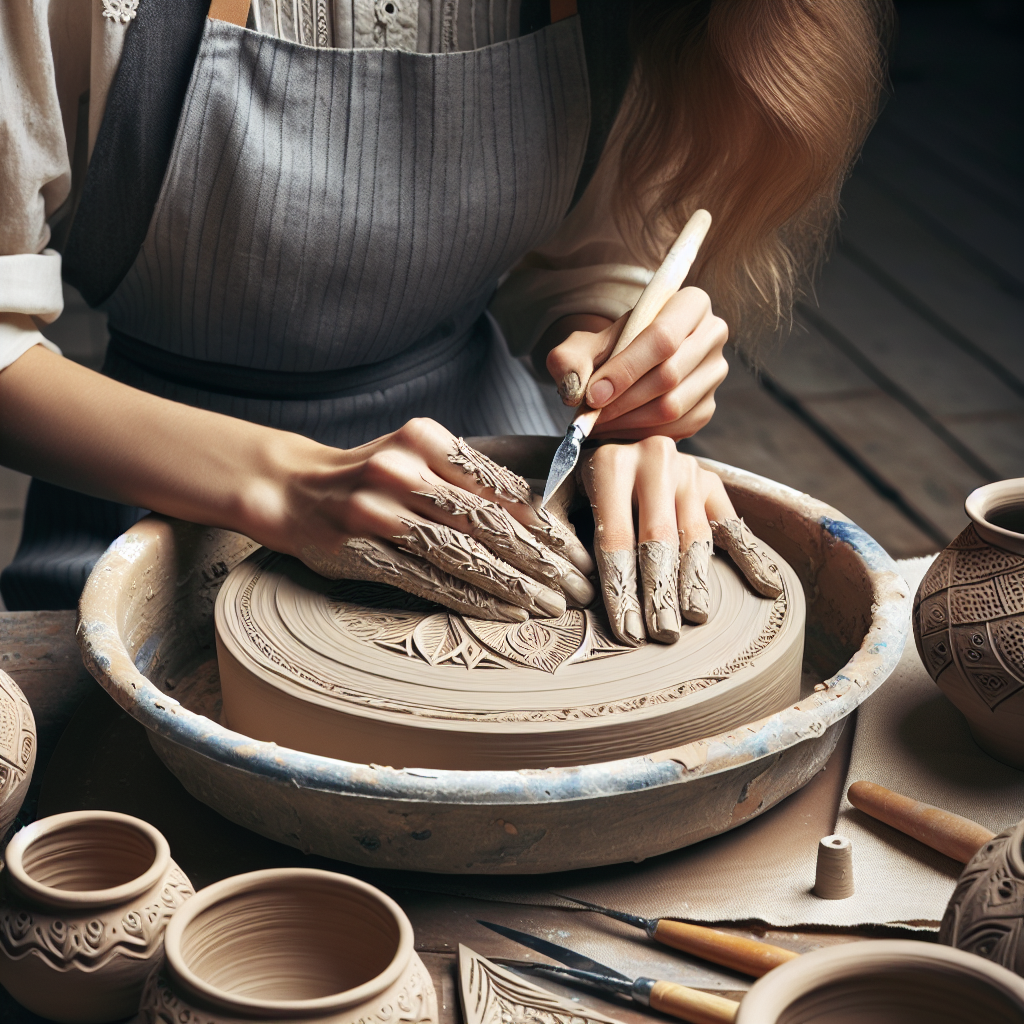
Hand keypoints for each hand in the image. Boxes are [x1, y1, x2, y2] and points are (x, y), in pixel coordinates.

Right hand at [260, 418, 595, 621]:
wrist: (292, 490)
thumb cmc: (370, 475)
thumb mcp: (417, 455)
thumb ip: (468, 478)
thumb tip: (540, 513)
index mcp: (425, 439)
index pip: (499, 487)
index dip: (545, 525)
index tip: (578, 552)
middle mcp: (402, 470)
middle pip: (488, 523)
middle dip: (542, 560)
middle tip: (579, 586)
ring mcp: (378, 512)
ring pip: (463, 554)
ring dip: (515, 585)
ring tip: (552, 606)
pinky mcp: (361, 551)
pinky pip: (429, 580)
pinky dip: (473, 598)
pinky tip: (505, 612)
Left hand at [543, 287, 728, 440]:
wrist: (625, 366)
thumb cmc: (608, 350)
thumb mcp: (584, 345)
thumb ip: (570, 359)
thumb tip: (576, 388)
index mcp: (690, 303)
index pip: (662, 338)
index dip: (625, 370)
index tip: (593, 395)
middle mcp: (712, 334)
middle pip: (669, 375)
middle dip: (622, 401)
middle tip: (591, 415)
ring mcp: (714, 373)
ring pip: (673, 407)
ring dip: (628, 421)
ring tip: (598, 423)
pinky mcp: (707, 406)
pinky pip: (676, 428)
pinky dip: (641, 434)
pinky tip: (618, 429)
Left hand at [579, 437, 783, 645]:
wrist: (621, 432)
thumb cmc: (586, 481)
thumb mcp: (561, 495)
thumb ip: (557, 530)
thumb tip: (572, 579)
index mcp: (610, 464)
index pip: (616, 538)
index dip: (621, 589)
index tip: (626, 631)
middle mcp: (653, 461)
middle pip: (658, 539)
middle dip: (659, 592)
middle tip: (662, 632)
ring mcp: (688, 470)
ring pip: (695, 536)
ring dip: (695, 582)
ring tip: (692, 618)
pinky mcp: (713, 482)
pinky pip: (734, 525)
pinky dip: (753, 557)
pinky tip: (766, 588)